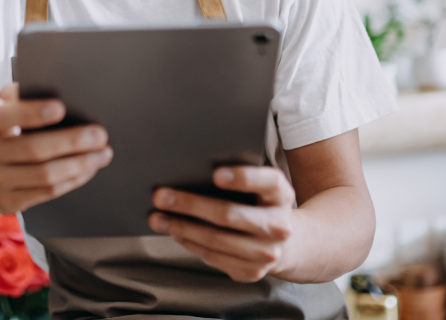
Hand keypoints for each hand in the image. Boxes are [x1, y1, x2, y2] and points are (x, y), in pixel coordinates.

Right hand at [0, 84, 112, 213]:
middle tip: (99, 134)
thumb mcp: (0, 106)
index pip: (7, 116)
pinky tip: (89, 169)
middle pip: (33, 149)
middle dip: (72, 142)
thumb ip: (21, 95)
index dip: (33, 113)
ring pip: (45, 175)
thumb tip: (60, 87)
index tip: (61, 108)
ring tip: (103, 153)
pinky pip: (48, 192)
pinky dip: (73, 180)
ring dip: (79, 164)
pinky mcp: (8, 202)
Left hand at [148, 166, 296, 282]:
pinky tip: (175, 232)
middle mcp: (279, 226)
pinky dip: (190, 243)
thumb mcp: (260, 187)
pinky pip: (214, 257)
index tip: (215, 174)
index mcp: (281, 194)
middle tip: (160, 196)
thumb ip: (237, 177)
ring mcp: (267, 253)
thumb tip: (188, 172)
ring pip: (216, 239)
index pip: (267, 182)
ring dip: (181, 227)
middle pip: (229, 214)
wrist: (288, 243)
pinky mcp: (252, 272)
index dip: (243, 178)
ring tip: (157, 217)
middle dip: (190, 204)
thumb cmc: (260, 204)